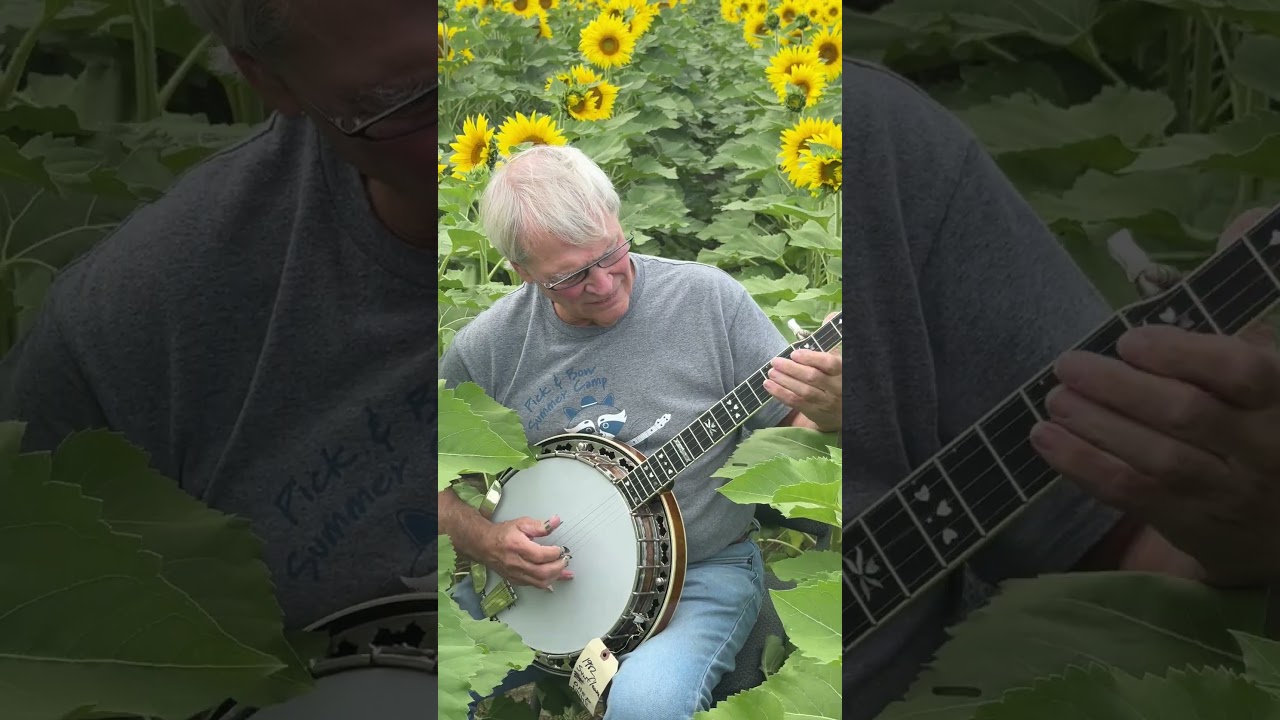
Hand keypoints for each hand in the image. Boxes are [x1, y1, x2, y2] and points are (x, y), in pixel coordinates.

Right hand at [483, 514, 573, 590]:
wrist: (484, 545)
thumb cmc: (503, 534)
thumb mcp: (521, 523)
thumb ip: (540, 525)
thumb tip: (556, 521)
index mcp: (517, 547)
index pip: (540, 555)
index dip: (554, 553)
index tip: (561, 549)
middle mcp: (516, 563)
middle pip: (541, 572)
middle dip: (558, 567)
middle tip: (566, 560)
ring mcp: (515, 574)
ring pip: (539, 582)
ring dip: (555, 577)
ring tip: (564, 569)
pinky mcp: (515, 580)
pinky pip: (534, 585)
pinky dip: (547, 582)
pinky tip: (555, 578)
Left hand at [764, 311, 842, 431]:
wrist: (846, 409)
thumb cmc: (839, 378)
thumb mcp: (840, 359)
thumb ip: (832, 339)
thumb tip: (830, 315)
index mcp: (842, 371)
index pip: (829, 364)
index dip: (811, 358)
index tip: (795, 353)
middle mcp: (835, 387)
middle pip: (812, 378)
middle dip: (792, 369)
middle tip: (775, 361)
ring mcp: (825, 402)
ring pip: (803, 392)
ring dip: (784, 381)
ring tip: (770, 372)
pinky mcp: (814, 412)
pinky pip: (796, 403)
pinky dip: (780, 394)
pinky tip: (768, 386)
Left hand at [1030, 209, 1279, 585]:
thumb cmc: (1266, 418)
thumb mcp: (1270, 360)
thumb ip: (1248, 295)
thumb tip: (1243, 219)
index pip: (1241, 370)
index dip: (1182, 353)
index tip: (1130, 339)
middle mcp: (1263, 446)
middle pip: (1187, 415)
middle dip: (1119, 389)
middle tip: (1068, 366)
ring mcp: (1228, 490)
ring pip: (1157, 459)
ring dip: (1096, 426)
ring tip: (1054, 399)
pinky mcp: (1193, 524)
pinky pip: (1133, 496)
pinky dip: (1084, 466)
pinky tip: (1047, 440)